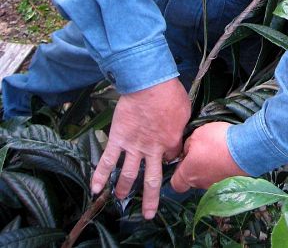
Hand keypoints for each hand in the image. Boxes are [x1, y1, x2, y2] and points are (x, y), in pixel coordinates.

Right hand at [91, 77, 190, 218]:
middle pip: (151, 179)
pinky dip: (100, 175)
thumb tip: (179, 131)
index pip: (170, 158)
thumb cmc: (169, 92)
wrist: (149, 82)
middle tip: (148, 213)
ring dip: (124, 188)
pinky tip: (95, 189)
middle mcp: (152, 150)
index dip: (169, 157)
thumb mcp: (184, 111)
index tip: (166, 154)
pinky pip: (108, 160)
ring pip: (128, 174)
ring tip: (121, 199)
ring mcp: (133, 146)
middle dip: (149, 198)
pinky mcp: (118, 138)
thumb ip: (180, 127)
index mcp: (170, 143)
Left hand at [170, 122, 248, 191]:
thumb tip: (188, 151)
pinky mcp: (229, 183)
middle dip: (195, 166)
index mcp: (188, 174)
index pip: (176, 183)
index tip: (184, 159)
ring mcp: (215, 185)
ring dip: (209, 166)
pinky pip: (220, 176)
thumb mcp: (196, 135)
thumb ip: (188, 146)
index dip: (178, 171)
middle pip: (192, 179)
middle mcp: (200, 184)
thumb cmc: (216, 141)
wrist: (245, 149)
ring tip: (217, 151)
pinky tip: (226, 155)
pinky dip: (221, 167)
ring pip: (207, 177)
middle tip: (202, 151)